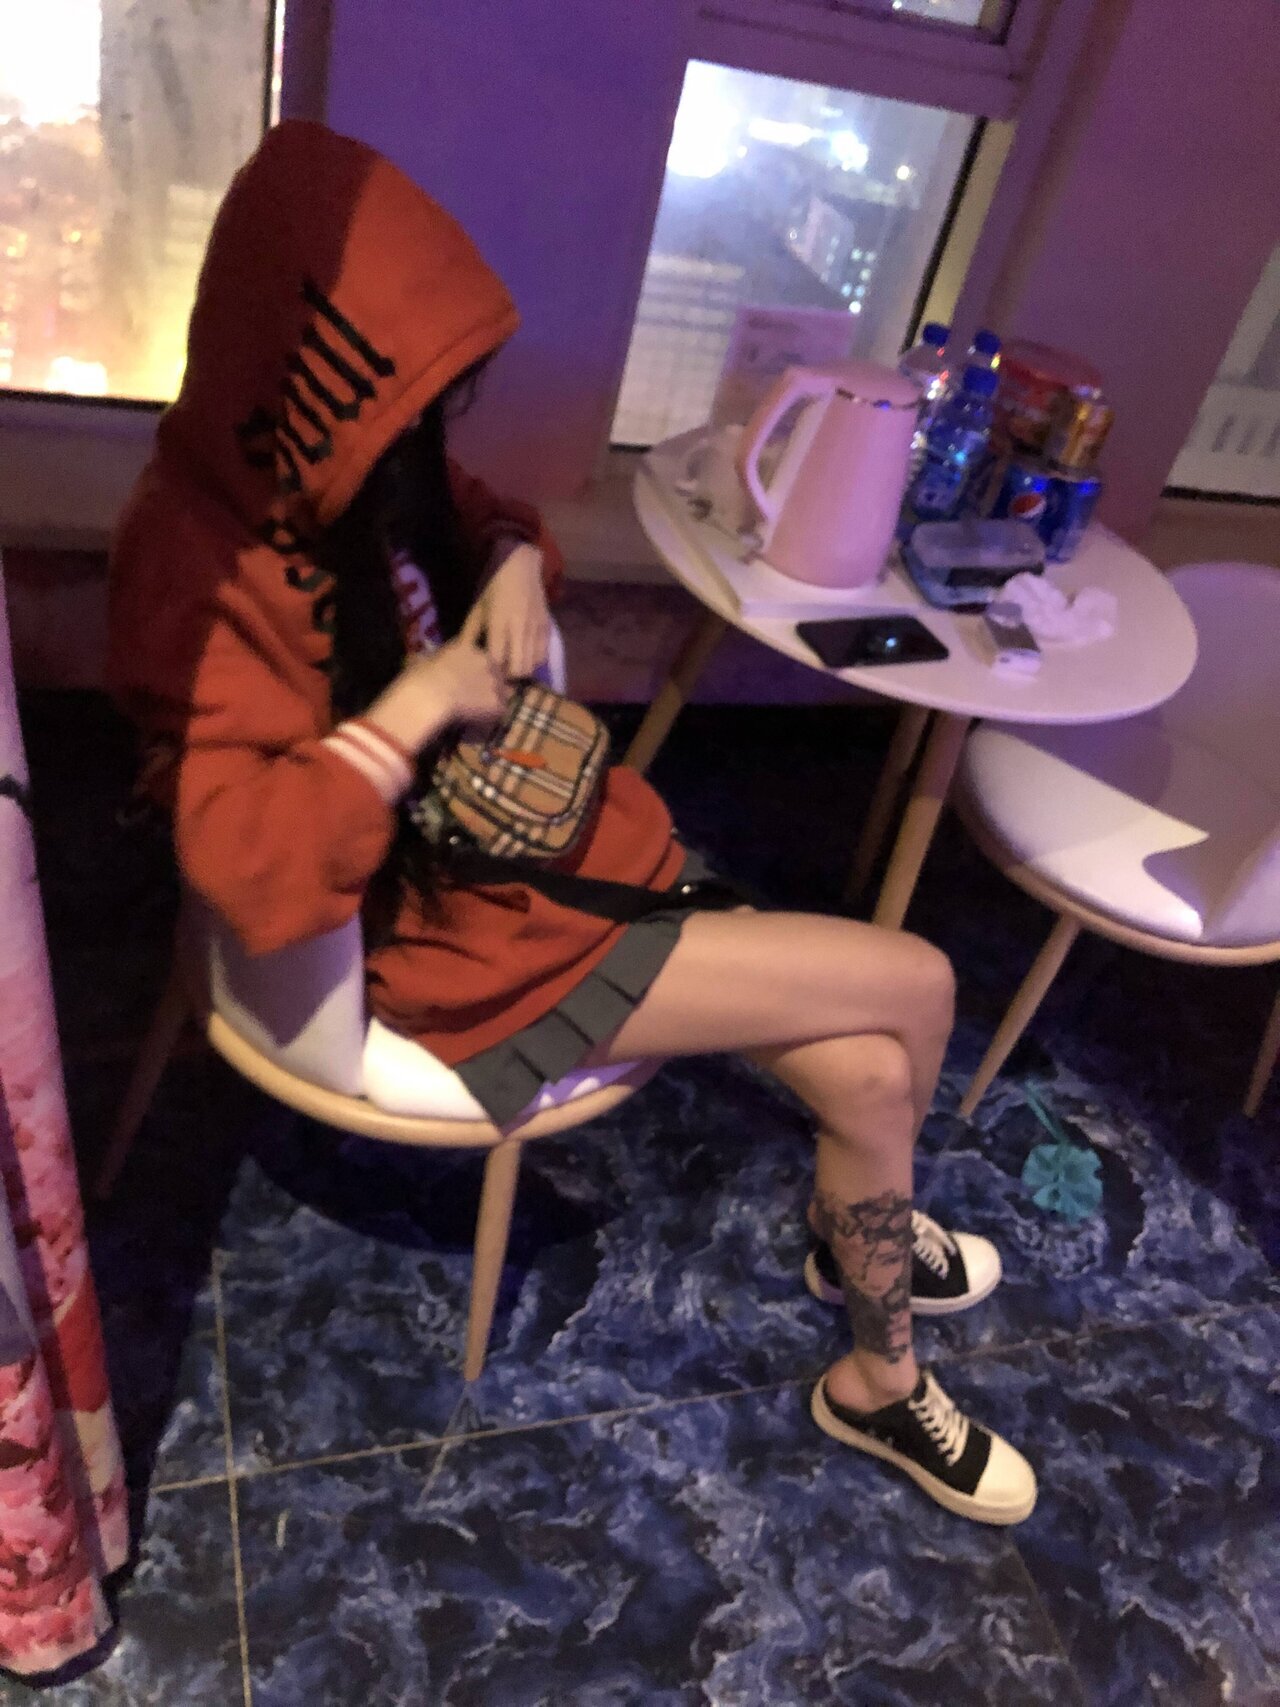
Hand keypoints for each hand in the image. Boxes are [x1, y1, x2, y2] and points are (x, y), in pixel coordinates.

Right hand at [365, 638, 508, 753]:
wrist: (427, 697)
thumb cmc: (417, 680)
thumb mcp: (421, 662)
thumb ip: (431, 662)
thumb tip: (423, 664)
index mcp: (466, 649)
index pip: (479, 658)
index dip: (474, 673)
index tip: (467, 684)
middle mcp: (485, 660)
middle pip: (495, 674)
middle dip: (486, 687)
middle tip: (473, 703)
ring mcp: (495, 681)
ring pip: (500, 694)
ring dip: (489, 704)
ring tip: (473, 718)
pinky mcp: (498, 703)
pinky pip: (497, 714)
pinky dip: (487, 722)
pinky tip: (472, 727)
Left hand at [462, 541, 549, 678]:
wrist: (522, 569)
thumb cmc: (495, 587)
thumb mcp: (478, 607)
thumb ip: (470, 632)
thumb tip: (462, 653)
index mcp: (498, 623)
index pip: (496, 659)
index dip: (491, 670)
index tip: (486, 672)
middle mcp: (519, 629)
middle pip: (517, 668)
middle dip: (508, 676)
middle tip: (501, 673)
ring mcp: (535, 629)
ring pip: (531, 665)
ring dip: (521, 669)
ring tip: (513, 666)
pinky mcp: (546, 627)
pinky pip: (543, 655)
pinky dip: (534, 661)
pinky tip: (526, 656)